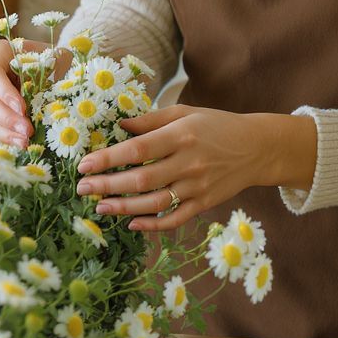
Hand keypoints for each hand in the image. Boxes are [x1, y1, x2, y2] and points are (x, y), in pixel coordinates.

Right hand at [0, 39, 72, 146]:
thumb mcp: (56, 58)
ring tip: (25, 140)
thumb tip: (50, 96)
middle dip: (7, 117)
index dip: (4, 93)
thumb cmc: (53, 58)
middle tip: (27, 130)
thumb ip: (52, 71)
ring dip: (6, 131)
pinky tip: (22, 143)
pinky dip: (6, 137)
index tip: (23, 108)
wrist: (52, 66)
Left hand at [75, 104, 284, 231]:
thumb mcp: (184, 113)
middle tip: (81, 188)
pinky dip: (152, 224)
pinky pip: (175, 218)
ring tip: (100, 207)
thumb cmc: (215, 125)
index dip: (109, 158)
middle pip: (141, 179)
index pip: (138, 149)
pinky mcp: (204, 203)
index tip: (84, 164)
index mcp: (181, 135)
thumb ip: (151, 120)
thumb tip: (119, 127)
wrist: (256, 148)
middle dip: (107, 185)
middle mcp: (188, 162)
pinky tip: (132, 223)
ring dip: (124, 207)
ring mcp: (197, 186)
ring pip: (155, 202)